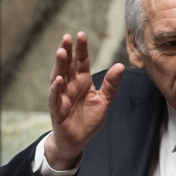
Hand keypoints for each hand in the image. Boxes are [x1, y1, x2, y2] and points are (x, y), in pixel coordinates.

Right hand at [45, 32, 123, 169]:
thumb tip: (120, 65)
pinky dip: (56, 89)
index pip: (81, 61)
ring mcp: (62, 96)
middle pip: (68, 65)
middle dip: (67, 51)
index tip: (80, 35)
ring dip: (59, 65)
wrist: (77, 140)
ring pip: (59, 77)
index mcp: (82, 81)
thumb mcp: (105, 101)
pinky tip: (58, 80)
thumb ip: (111, 84)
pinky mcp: (57, 110)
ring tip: (61, 52)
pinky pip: (55, 98)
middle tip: (67, 37)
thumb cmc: (89, 119)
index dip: (81, 49)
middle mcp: (70, 85)